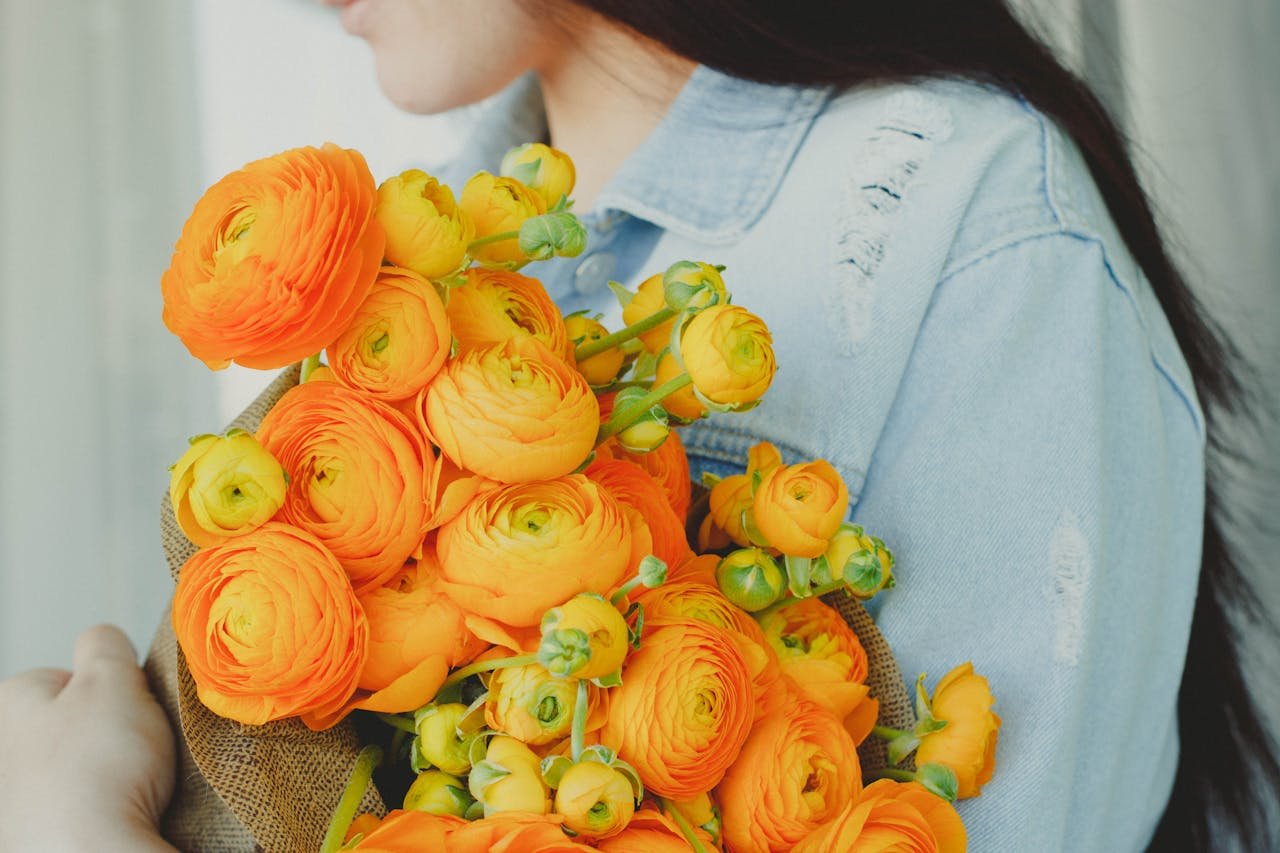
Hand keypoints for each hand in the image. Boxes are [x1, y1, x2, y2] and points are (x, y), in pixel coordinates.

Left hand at [0, 625, 177, 851]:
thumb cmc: (96, 774)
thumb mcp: (112, 681)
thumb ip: (105, 646)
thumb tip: (100, 640)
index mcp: (8, 704)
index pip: (64, 677)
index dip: (107, 689)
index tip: (127, 711)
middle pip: (65, 725)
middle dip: (99, 734)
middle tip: (129, 749)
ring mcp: (8, 800)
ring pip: (66, 770)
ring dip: (94, 775)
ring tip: (122, 789)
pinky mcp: (25, 835)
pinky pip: (68, 811)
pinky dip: (89, 813)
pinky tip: (106, 818)